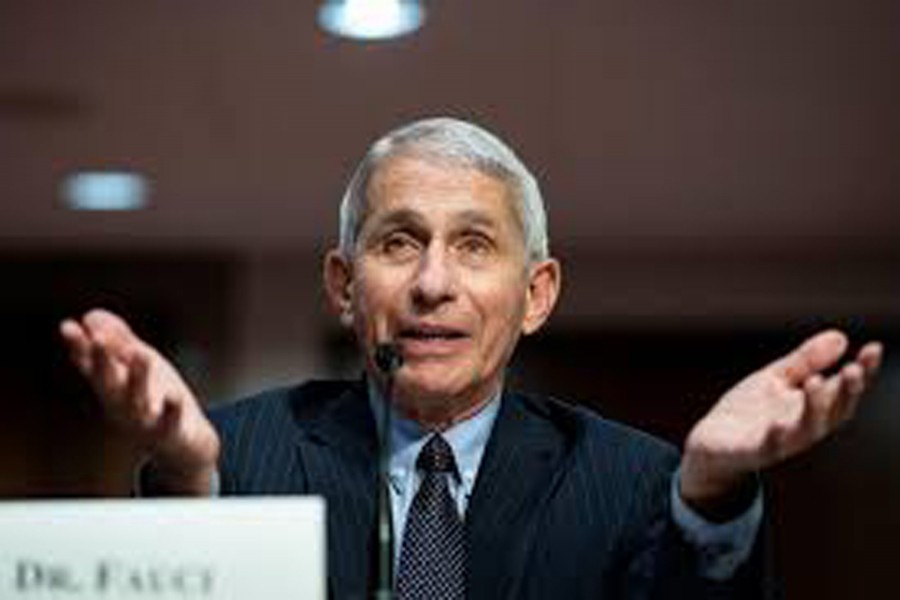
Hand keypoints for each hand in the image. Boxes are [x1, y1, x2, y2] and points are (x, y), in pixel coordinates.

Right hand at [60, 309, 219, 493]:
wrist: (183, 445)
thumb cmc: (156, 400)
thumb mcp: (136, 367)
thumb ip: (118, 341)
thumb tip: (91, 315)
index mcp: (113, 386)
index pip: (90, 364)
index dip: (79, 347)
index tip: (67, 326)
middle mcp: (122, 404)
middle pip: (107, 382)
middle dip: (102, 361)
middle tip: (99, 339)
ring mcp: (144, 421)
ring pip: (136, 401)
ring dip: (137, 379)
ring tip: (142, 353)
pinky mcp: (169, 433)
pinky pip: (169, 424)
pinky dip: (171, 412)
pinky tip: (174, 397)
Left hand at [680, 329, 882, 513]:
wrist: (711, 443)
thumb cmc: (749, 411)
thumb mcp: (776, 378)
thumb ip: (806, 361)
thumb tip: (842, 337)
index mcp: (812, 406)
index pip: (845, 388)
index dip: (864, 371)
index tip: (874, 348)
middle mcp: (804, 426)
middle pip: (836, 411)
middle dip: (848, 392)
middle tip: (854, 369)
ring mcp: (782, 441)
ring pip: (808, 429)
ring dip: (815, 407)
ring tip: (816, 381)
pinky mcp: (756, 452)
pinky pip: (769, 447)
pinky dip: (775, 436)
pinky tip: (776, 423)